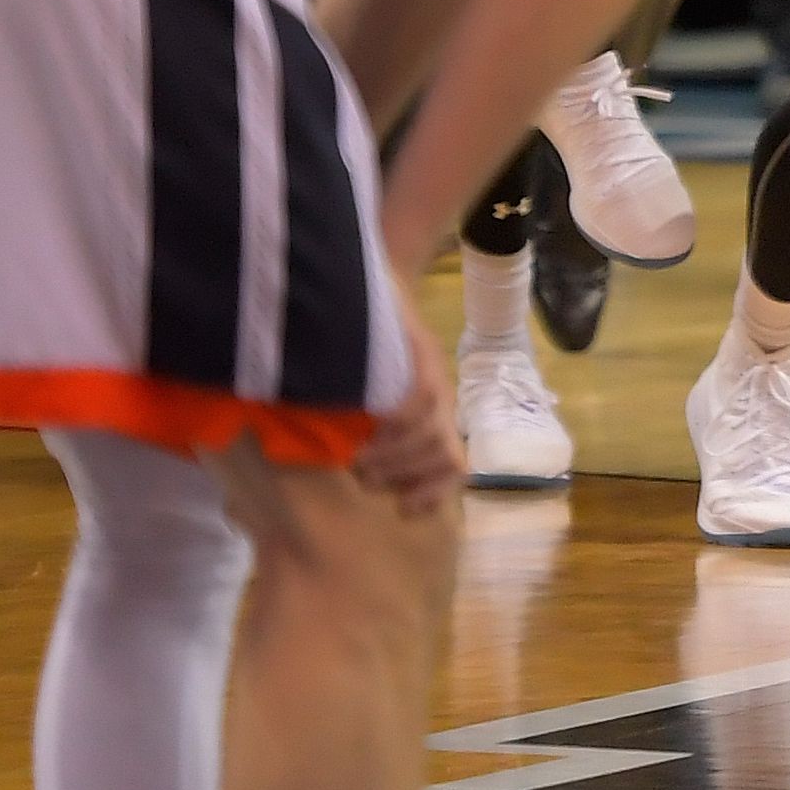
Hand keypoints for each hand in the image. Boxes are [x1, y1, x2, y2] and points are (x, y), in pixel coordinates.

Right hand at [352, 296, 460, 519]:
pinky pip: (421, 397)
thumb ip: (360, 430)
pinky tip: (370, 423)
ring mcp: (436, 374)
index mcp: (434, 415)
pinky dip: (396, 419)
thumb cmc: (362, 346)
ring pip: (432, 433)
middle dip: (405, 476)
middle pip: (446, 455)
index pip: (454, 467)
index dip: (434, 493)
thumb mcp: (366, 393)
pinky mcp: (424, 350)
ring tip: (359, 458)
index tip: (404, 508)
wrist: (372, 280)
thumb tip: (334, 469)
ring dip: (396, 455)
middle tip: (364, 478)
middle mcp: (443, 399)